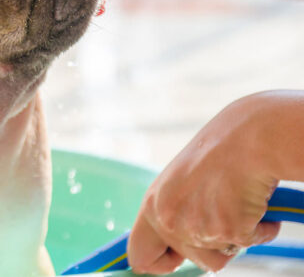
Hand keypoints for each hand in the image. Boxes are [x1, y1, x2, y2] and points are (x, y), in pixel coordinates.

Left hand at [127, 93, 282, 273]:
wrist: (248, 137)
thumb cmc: (216, 154)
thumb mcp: (178, 182)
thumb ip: (172, 212)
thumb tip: (172, 245)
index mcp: (152, 206)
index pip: (139, 256)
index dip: (159, 261)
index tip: (176, 256)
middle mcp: (169, 220)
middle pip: (190, 260)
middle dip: (207, 247)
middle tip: (217, 216)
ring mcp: (199, 228)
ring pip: (219, 258)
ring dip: (232, 238)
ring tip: (235, 204)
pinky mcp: (230, 231)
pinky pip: (248, 244)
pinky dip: (259, 229)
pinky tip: (254, 202)